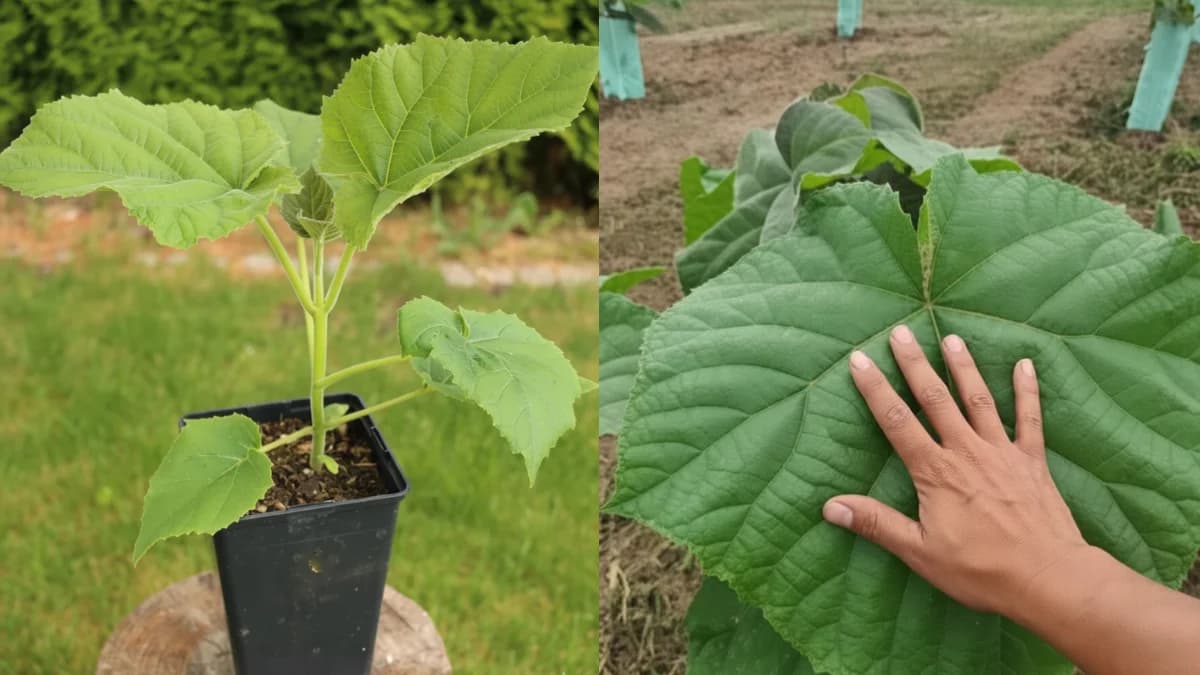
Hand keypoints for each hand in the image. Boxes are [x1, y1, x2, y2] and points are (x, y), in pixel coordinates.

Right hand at [822, 326, 1092, 616]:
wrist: (1048, 577)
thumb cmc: (980, 569)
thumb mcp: (919, 551)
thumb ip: (877, 524)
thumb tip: (830, 506)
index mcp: (935, 472)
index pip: (897, 421)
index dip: (875, 389)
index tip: (860, 360)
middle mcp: (966, 451)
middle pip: (936, 399)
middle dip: (915, 364)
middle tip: (901, 332)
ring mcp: (1002, 452)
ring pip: (978, 400)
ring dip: (963, 368)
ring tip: (951, 338)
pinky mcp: (1032, 461)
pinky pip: (1029, 419)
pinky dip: (1027, 391)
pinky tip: (1025, 365)